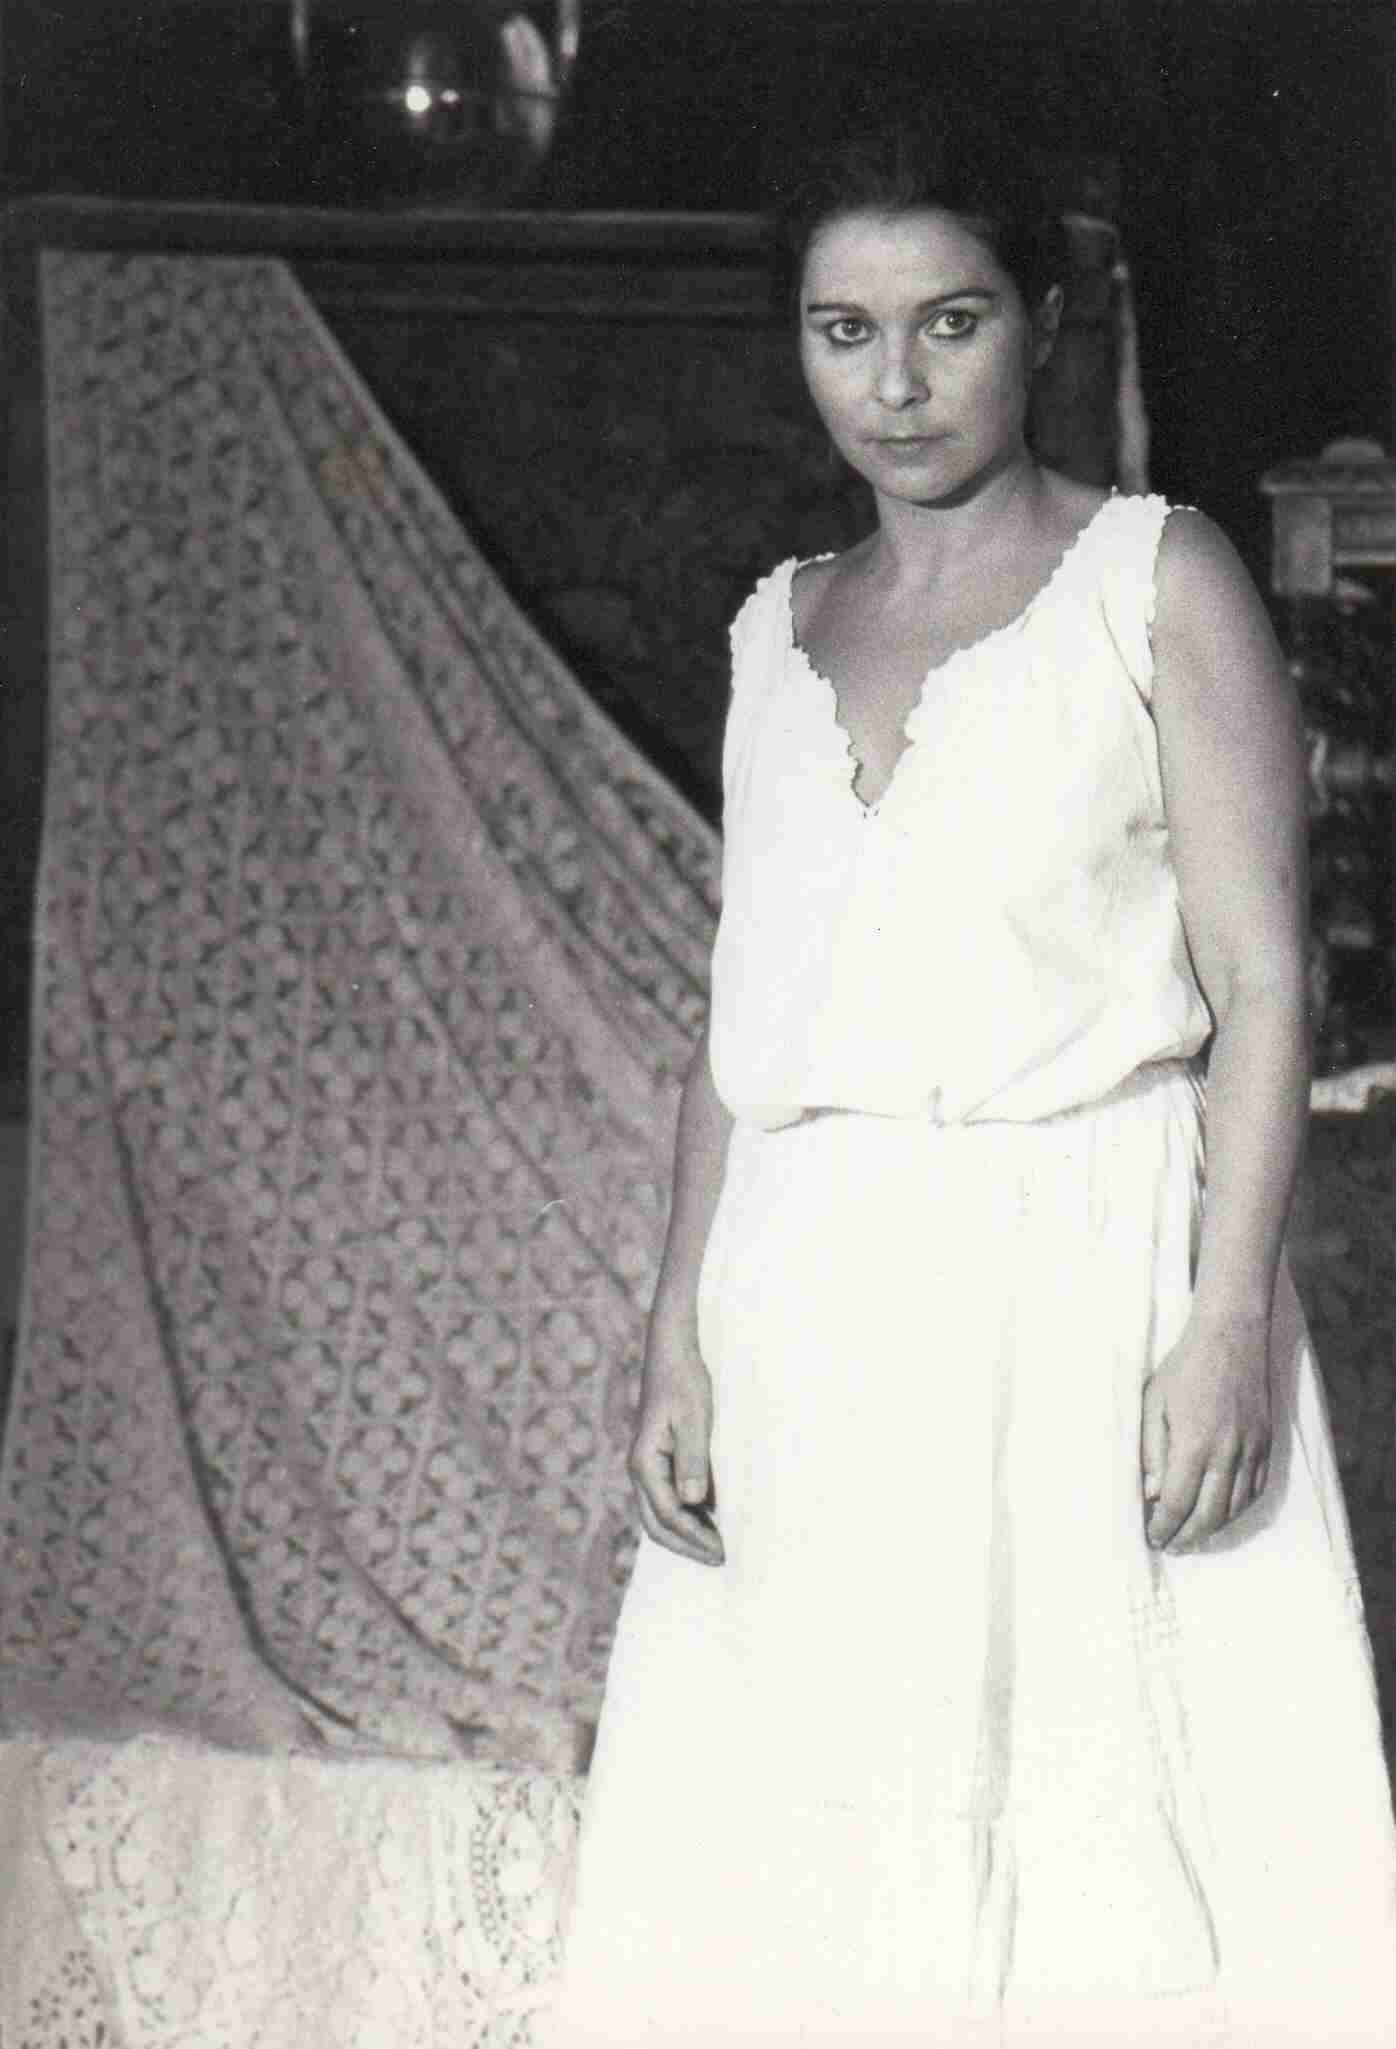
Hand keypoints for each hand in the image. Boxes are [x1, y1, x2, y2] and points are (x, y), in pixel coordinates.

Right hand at [627, 1319, 723, 1567]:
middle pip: (656, 1524)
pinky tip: (709, 1519)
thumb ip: (693, 1461)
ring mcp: (647, 1465)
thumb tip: (694, 1502)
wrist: (671, 1353)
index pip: (669, 1514)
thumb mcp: (694, 1420)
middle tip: (718, 1559)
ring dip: (685, 1534)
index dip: (695, 1537)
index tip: (721, 1551)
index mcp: (644, 1463)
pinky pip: (667, 1497)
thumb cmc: (684, 1382)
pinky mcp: (658, 1459)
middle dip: (686, 1545)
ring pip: (659, 1514)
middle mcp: (640, 1469)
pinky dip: (685, 1515)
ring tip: (715, 1546)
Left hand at [1140, 1313, 1271, 1550]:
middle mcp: (1226, 1453)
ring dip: (1213, 1529)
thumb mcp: (1153, 1404)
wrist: (1231, 1337)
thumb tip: (1152, 1493)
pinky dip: (1239, 1510)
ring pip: (1236, 1508)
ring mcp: (1251, 1450)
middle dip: (1188, 1538)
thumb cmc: (1184, 1368)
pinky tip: (1222, 1514)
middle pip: (1209, 1515)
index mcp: (1193, 1443)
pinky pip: (1256, 1490)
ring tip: (1194, 1536)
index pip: (1176, 1503)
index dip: (1163, 1527)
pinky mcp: (1267, 1444)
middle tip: (1172, 1546)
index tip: (1153, 1538)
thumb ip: (1152, 1451)